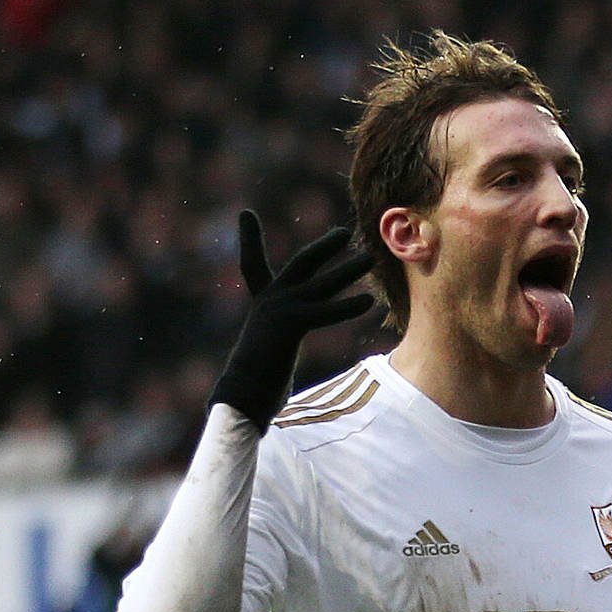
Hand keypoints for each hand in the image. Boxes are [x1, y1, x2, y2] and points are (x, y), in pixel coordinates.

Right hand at [208, 211, 374, 426]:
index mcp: (261, 306)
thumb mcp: (267, 355)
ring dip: (349, 270)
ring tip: (370, 259)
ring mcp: (279, 310)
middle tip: (344, 234)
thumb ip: (276, 345)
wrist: (241, 396)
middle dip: (324, 247)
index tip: (244, 214)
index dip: (249, 240)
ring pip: (322, 284)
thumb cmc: (252, 386)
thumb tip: (274, 357)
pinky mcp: (289, 324)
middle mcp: (269, 302)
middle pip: (301, 263)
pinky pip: (325, 312)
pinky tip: (368, 300)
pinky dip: (347, 307)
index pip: (252, 265)